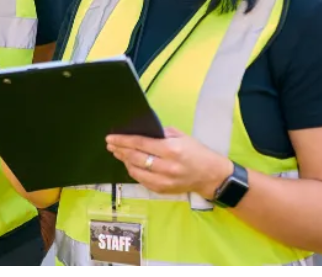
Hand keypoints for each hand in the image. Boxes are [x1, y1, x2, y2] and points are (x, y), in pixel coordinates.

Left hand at [105, 128, 233, 198]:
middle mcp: (166, 166)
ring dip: (124, 161)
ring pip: (135, 171)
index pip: (140, 144)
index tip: (111, 137)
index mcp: (171, 150)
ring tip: (118, 153)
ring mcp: (164, 181)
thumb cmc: (197, 153)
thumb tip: (141, 131)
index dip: (123, 140)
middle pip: (135, 157)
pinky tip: (130, 164)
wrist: (211, 175)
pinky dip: (134, 171)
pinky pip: (142, 180)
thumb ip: (161, 133)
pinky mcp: (162, 190)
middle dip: (120, 150)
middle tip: (110, 144)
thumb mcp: (181, 136)